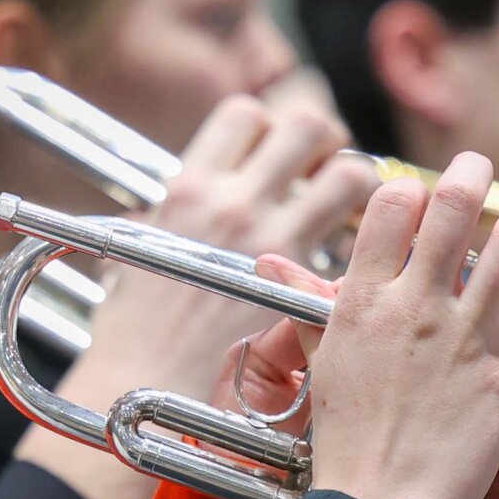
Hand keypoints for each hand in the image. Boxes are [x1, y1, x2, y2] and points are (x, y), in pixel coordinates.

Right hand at [94, 90, 374, 384]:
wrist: (146, 385)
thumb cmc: (131, 330)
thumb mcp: (134, 252)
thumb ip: (161, 220)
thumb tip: (160, 211)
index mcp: (188, 186)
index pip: (246, 114)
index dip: (271, 126)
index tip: (275, 154)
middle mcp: (233, 201)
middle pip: (309, 125)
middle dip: (328, 142)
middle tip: (325, 171)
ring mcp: (272, 241)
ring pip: (351, 173)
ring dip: (359, 184)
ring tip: (352, 209)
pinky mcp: (302, 286)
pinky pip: (357, 244)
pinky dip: (367, 245)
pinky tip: (358, 261)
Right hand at [301, 154, 498, 498]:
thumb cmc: (342, 438)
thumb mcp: (318, 360)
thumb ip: (310, 304)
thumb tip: (270, 260)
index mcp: (365, 302)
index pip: (389, 210)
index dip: (408, 192)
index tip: (418, 195)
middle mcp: (416, 310)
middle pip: (453, 213)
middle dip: (472, 176)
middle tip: (479, 165)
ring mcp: (463, 344)